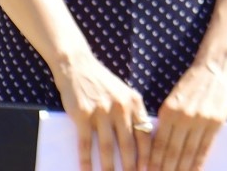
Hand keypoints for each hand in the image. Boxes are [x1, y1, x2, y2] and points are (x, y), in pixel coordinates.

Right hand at [51, 54, 149, 170]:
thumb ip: (133, 113)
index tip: (148, 170)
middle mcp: (121, 107)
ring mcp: (101, 111)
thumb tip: (143, 140)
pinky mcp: (83, 115)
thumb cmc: (102, 84)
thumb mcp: (124, 94)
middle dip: (130, 166)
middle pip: (128, 144)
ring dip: (109, 168)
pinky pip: (86, 143)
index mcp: (134, 102)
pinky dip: (86, 160)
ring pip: (108, 147)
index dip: (147, 155)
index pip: (145, 134)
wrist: (78, 67)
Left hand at [151, 59, 226, 170]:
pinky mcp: (215, 122)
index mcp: (169, 111)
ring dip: (181, 169)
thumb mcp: (173, 100)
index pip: (159, 144)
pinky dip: (199, 162)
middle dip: (166, 169)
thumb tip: (160, 148)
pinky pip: (205, 147)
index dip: (154, 162)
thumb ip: (167, 121)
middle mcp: (183, 117)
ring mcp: (200, 120)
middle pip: (172, 151)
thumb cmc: (191, 85)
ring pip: (188, 152)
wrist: (214, 68)